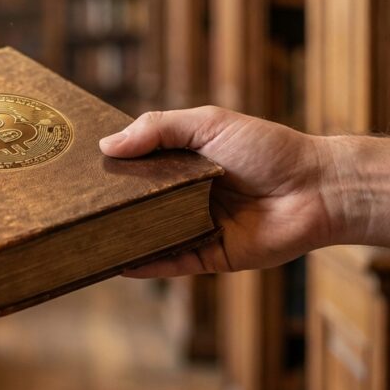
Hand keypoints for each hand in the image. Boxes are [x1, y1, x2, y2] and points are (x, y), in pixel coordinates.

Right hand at [99, 106, 346, 276]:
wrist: (318, 188)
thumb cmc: (268, 148)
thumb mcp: (209, 123)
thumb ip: (159, 129)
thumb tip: (107, 146)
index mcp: (184, 163)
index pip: (138, 167)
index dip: (111, 169)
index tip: (77, 171)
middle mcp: (186, 197)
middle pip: (139, 205)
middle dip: (109, 208)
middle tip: (71, 208)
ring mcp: (197, 228)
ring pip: (151, 236)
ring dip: (123, 239)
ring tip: (84, 240)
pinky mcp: (211, 256)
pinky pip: (173, 263)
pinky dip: (147, 265)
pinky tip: (119, 264)